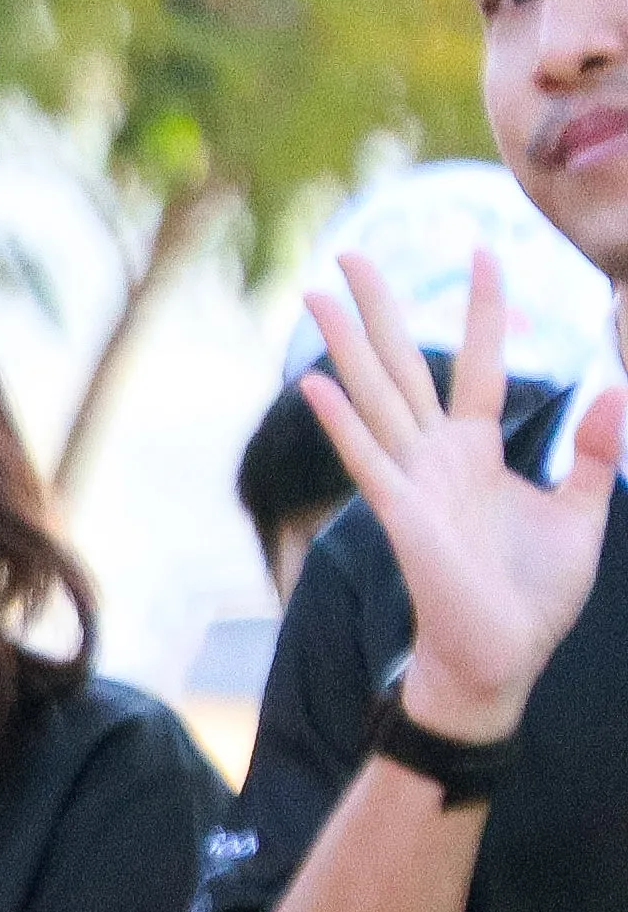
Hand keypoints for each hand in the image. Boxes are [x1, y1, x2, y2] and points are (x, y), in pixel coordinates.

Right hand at [297, 248, 623, 733]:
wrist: (502, 659)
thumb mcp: (580, 513)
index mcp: (476, 451)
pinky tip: (314, 383)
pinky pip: (368, 459)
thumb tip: (614, 391)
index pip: (480, 365)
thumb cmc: (533, 596)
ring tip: (316, 293)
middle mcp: (435, 456)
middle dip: (379, 308)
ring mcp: (412, 482)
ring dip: (345, 344)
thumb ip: (591, 453)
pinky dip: (342, 422)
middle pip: (402, 365)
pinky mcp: (403, 515)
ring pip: (375, 397)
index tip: (484, 252)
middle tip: (349, 254)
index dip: (486, 310)